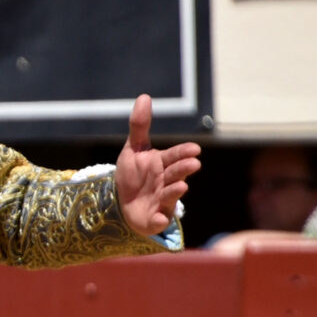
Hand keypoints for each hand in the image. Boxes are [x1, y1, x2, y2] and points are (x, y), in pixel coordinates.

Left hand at [116, 94, 200, 238]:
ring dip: (175, 192)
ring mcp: (162, 201)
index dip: (184, 152)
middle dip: (184, 169)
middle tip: (193, 163)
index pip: (175, 155)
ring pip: (170, 196)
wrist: (122, 203)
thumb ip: (140, 126)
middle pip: (176, 174)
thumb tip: (144, 96)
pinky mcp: (154, 219)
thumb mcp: (133, 149)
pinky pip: (157, 221)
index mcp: (164, 164)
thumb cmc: (134, 175)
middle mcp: (167, 182)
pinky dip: (158, 220)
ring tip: (181, 187)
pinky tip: (158, 218)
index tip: (194, 148)